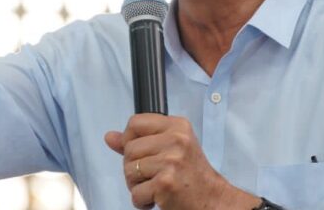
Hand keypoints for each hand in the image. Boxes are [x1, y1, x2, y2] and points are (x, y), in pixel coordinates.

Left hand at [105, 114, 259, 209]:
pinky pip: (135, 193)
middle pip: (129, 149)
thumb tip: (109, 137)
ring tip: (156, 186)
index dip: (130, 140)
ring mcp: (171, 161)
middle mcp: (176, 140)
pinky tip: (158, 198)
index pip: (135, 123)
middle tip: (153, 175)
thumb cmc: (191, 175)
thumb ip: (140, 141)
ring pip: (129, 171)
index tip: (142, 153)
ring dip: (137, 185)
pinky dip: (142, 201)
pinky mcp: (165, 183)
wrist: (213, 200)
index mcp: (177, 126)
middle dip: (134, 167)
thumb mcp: (171, 149)